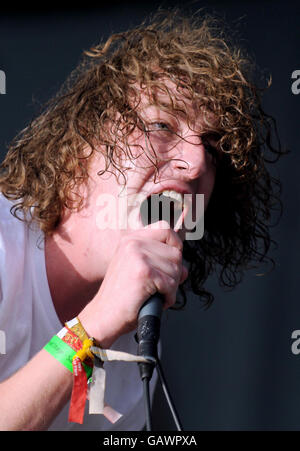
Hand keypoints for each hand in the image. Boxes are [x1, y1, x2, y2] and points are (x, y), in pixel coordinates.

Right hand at [78, 220, 187, 347]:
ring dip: (171, 288)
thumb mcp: (139, 273)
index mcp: (131, 239)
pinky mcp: (144, 272)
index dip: (175, 246)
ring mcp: (138, 256)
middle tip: (158, 287)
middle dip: (174, 274)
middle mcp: (133, 243)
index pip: (166, 230)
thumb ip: (161, 265)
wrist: (103, 316)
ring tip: (153, 294)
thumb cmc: (121, 298)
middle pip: (176, 253)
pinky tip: (154, 301)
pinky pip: (171, 284)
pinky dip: (168, 298)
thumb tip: (185, 270)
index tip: (170, 263)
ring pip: (176, 270)